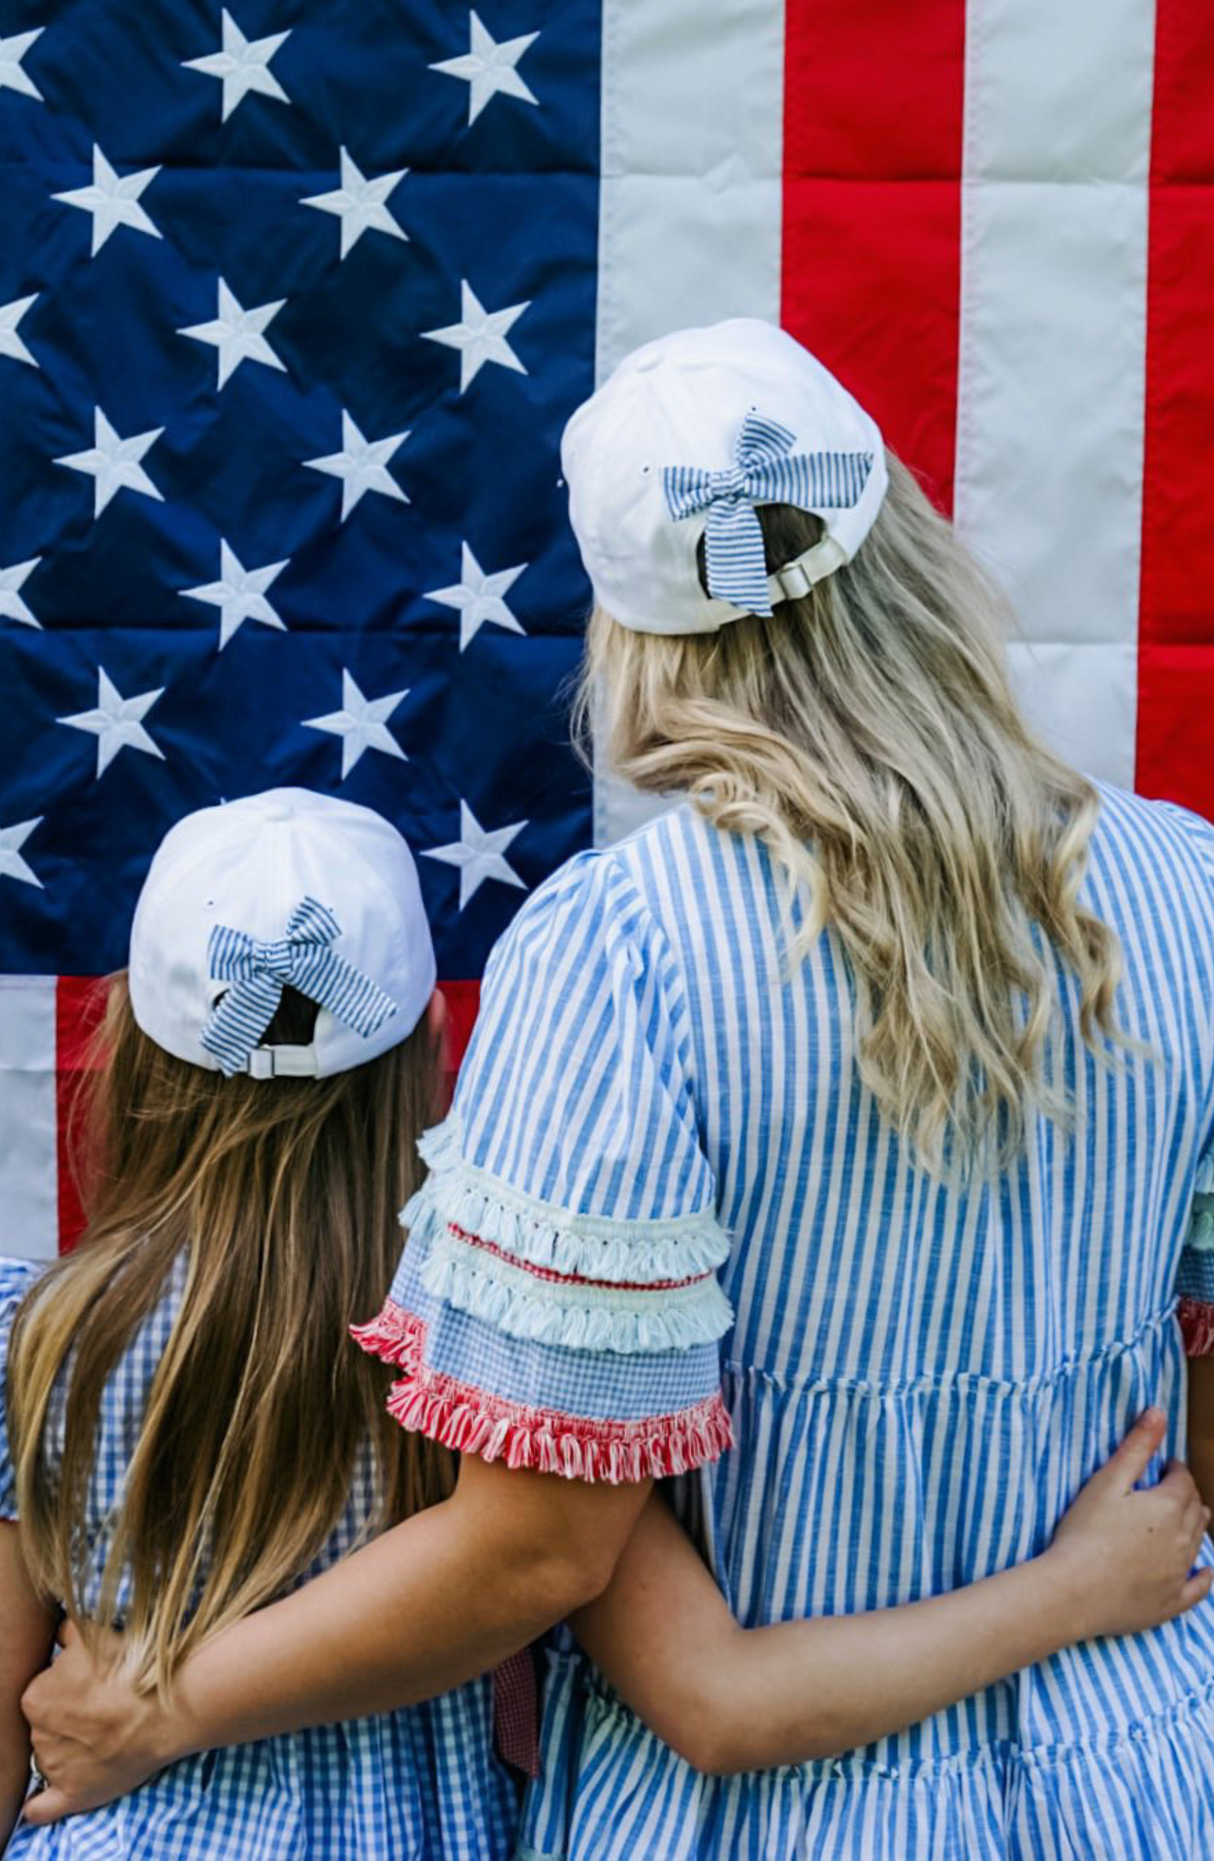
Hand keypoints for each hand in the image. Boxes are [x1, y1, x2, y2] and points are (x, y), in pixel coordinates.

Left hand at [21, 1622, 188, 1825]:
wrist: (166, 1706)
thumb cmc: (130, 1669)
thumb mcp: (92, 1636)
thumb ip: (66, 1634)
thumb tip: (59, 1635)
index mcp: (36, 1697)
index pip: (42, 1693)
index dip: (65, 1688)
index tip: (88, 1686)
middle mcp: (38, 1734)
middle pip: (46, 1725)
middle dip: (66, 1717)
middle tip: (99, 1708)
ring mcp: (54, 1767)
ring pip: (50, 1757)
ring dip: (66, 1750)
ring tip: (102, 1737)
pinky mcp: (72, 1794)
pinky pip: (41, 1808)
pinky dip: (39, 1805)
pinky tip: (42, 1799)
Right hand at [1047, 1408, 1211, 1640]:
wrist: (1074, 1591)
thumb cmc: (1084, 1532)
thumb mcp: (1107, 1481)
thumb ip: (1136, 1447)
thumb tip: (1159, 1413)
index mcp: (1168, 1507)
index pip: (1183, 1481)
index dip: (1176, 1470)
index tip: (1166, 1466)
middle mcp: (1183, 1539)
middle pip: (1194, 1510)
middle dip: (1186, 1495)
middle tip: (1172, 1488)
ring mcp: (1179, 1573)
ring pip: (1199, 1542)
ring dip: (1195, 1525)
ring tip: (1185, 1517)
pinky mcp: (1171, 1602)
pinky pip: (1199, 1587)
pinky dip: (1204, 1575)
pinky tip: (1206, 1570)